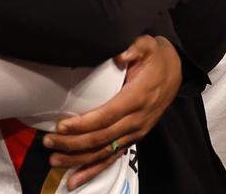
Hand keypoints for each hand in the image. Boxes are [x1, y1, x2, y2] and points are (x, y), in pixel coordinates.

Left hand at [45, 35, 181, 188]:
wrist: (176, 71)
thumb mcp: (148, 45)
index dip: (84, 124)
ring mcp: (136, 132)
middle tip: (49, 142)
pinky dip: (93, 170)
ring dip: (79, 159)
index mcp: (137, 98)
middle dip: (73, 143)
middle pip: (102, 138)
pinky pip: (113, 158)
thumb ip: (135, 48)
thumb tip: (120, 55)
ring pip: (105, 152)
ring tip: (54, 161)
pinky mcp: (134, 138)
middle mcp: (137, 120)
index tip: (61, 126)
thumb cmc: (157, 58)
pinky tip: (75, 180)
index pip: (107, 116)